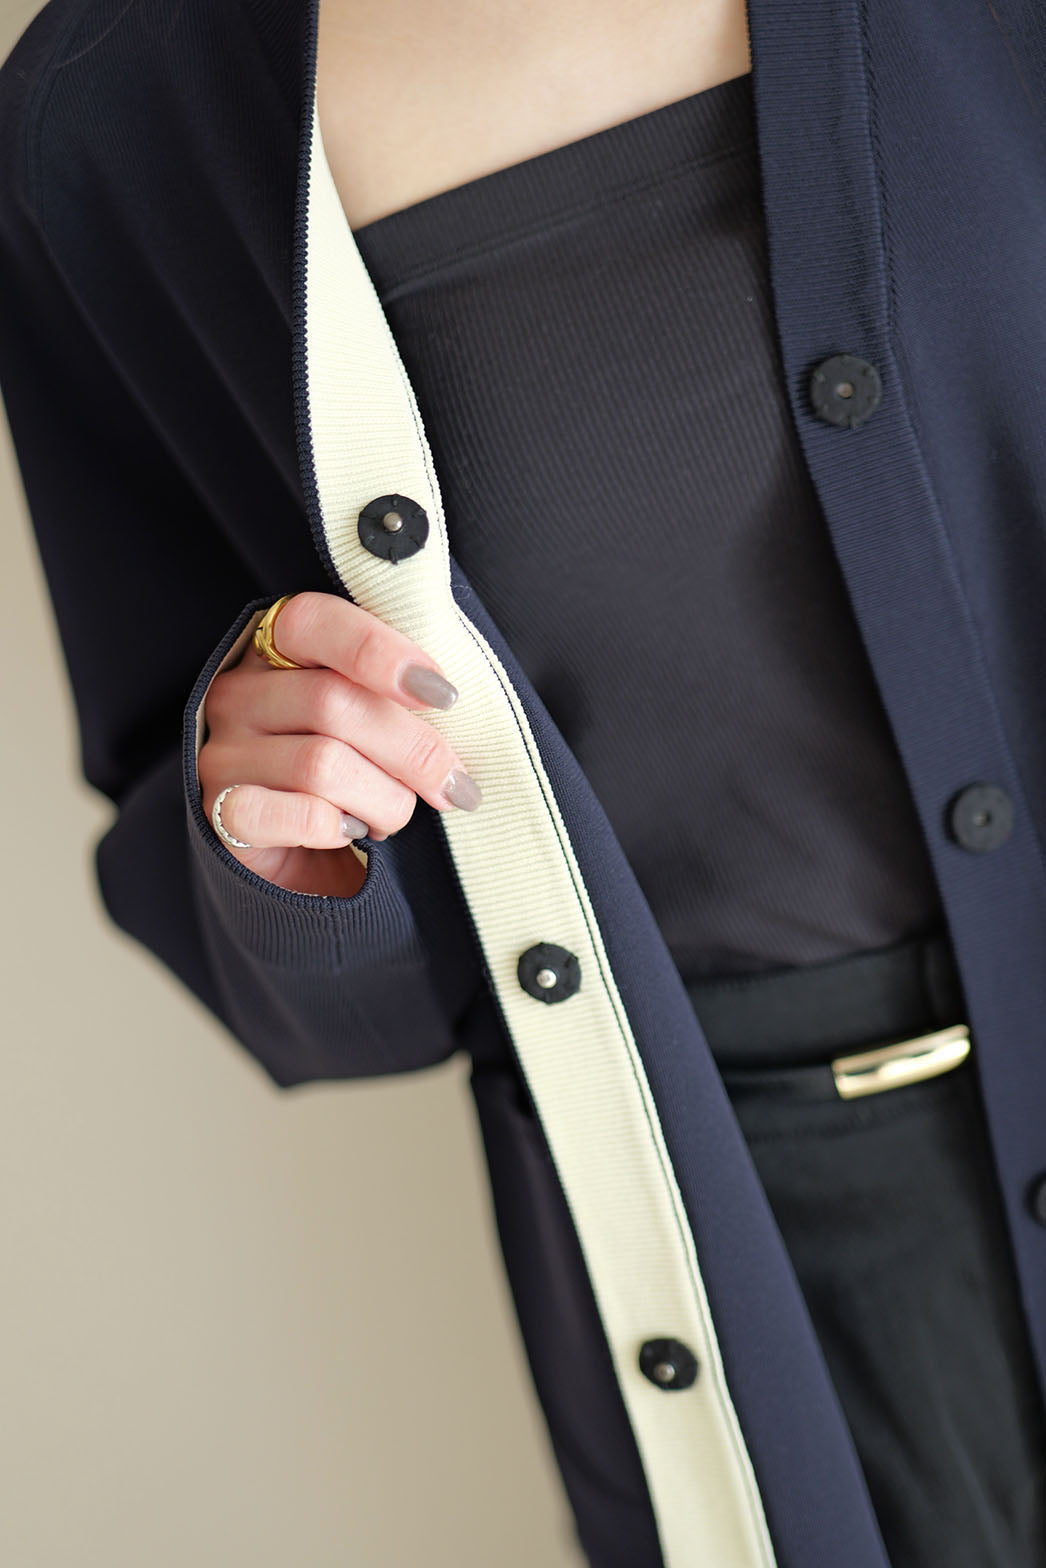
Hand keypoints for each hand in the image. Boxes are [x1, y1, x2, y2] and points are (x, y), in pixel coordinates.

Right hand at [197, 591, 480, 895]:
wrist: (302, 864)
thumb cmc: (353, 775)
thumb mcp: (373, 720)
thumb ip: (396, 695)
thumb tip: (447, 699)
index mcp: (273, 649)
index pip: (314, 622)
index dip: (381, 651)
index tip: (444, 695)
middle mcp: (237, 694)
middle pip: (332, 702)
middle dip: (412, 751)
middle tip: (455, 787)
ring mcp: (222, 754)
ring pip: (322, 765)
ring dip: (384, 800)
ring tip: (391, 816)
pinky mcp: (220, 815)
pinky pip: (297, 816)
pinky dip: (339, 828)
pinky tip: (352, 832)